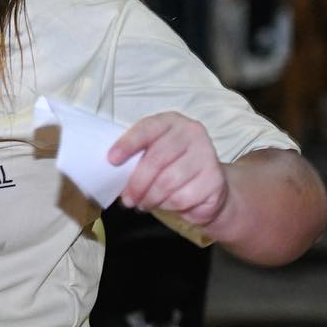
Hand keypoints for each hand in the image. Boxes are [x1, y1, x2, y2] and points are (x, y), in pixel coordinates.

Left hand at [109, 112, 227, 228]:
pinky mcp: (214, 179)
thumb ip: (136, 157)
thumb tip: (112, 170)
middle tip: (128, 199)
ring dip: (150, 198)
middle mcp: (191, 132)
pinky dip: (168, 205)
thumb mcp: (153, 154)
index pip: (147, 129)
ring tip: (144, 203)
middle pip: (156, 160)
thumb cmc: (173, 167)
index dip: (128, 145)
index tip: (112, 160)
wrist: (210, 186)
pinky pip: (181, 197)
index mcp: (171, 121)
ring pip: (167, 182)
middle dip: (137, 183)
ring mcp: (206, 154)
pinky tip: (165, 204)